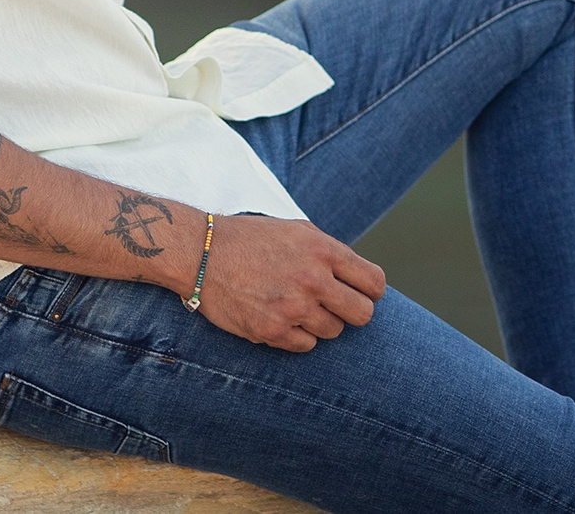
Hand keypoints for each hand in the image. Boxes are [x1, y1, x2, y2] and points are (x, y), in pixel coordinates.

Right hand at [187, 216, 386, 353]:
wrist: (199, 252)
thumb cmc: (248, 239)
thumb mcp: (294, 230)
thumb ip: (329, 251)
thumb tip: (359, 276)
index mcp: (322, 249)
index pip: (374, 283)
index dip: (370, 291)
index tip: (359, 293)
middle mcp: (312, 279)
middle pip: (362, 314)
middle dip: (350, 311)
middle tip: (332, 306)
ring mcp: (293, 307)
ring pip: (333, 331)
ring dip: (318, 322)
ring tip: (294, 306)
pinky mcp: (272, 331)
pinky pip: (305, 345)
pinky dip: (296, 335)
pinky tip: (278, 317)